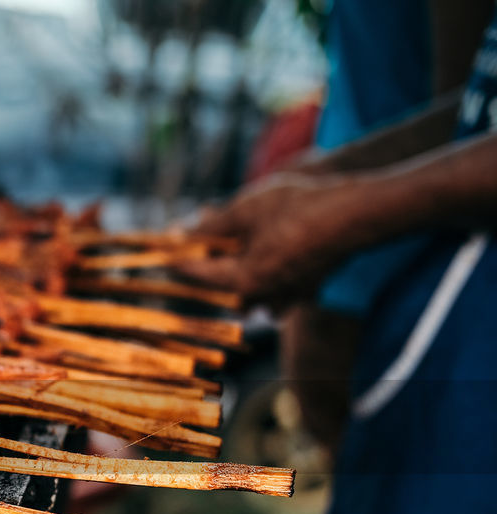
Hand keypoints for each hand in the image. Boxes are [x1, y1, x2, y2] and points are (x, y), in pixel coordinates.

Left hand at [178, 173, 366, 309]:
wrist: (358, 213)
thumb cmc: (301, 208)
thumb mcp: (246, 209)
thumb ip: (210, 226)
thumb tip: (179, 234)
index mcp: (242, 282)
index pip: (194, 274)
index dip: (175, 256)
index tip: (161, 245)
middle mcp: (262, 299)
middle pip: (218, 283)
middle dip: (208, 256)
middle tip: (203, 227)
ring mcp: (285, 299)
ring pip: (245, 288)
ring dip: (234, 263)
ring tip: (236, 231)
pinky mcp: (304, 291)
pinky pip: (271, 287)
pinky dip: (261, 268)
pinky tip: (264, 243)